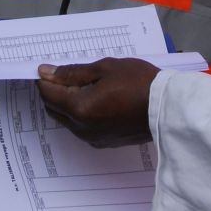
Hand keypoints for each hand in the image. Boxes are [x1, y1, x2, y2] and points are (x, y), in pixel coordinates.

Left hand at [36, 57, 158, 138]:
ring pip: (66, 119)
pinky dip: (80, 113)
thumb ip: (72, 72)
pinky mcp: (102, 142)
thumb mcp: (105, 68)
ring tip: (85, 85)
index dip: (44, 78)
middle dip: (54, 91)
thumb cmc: (138, 82)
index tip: (48, 67)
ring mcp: (91, 138)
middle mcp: (80, 128)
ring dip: (67, 102)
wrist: (166, 108)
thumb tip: (45, 72)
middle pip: (53, 108)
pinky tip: (96, 100)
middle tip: (68, 74)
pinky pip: (80, 127)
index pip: (47, 93)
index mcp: (78, 108)